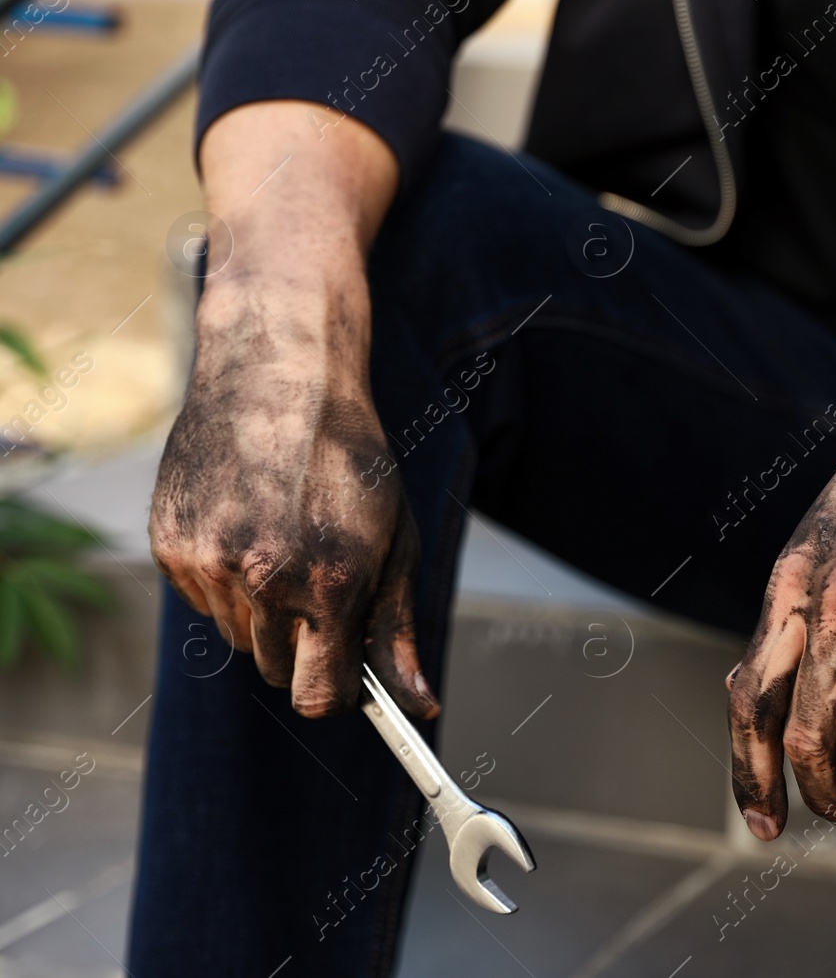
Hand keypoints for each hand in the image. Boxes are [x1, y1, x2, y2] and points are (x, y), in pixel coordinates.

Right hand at [150, 289, 434, 718]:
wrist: (278, 374)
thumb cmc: (350, 459)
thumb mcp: (395, 542)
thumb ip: (398, 630)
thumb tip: (419, 706)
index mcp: (328, 583)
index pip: (320, 696)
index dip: (340, 691)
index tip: (349, 673)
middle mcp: (262, 581)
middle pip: (279, 673)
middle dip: (306, 649)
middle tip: (324, 590)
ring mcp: (208, 564)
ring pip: (240, 638)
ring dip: (266, 614)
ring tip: (287, 542)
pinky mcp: (170, 547)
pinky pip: (204, 602)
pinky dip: (227, 583)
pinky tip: (249, 525)